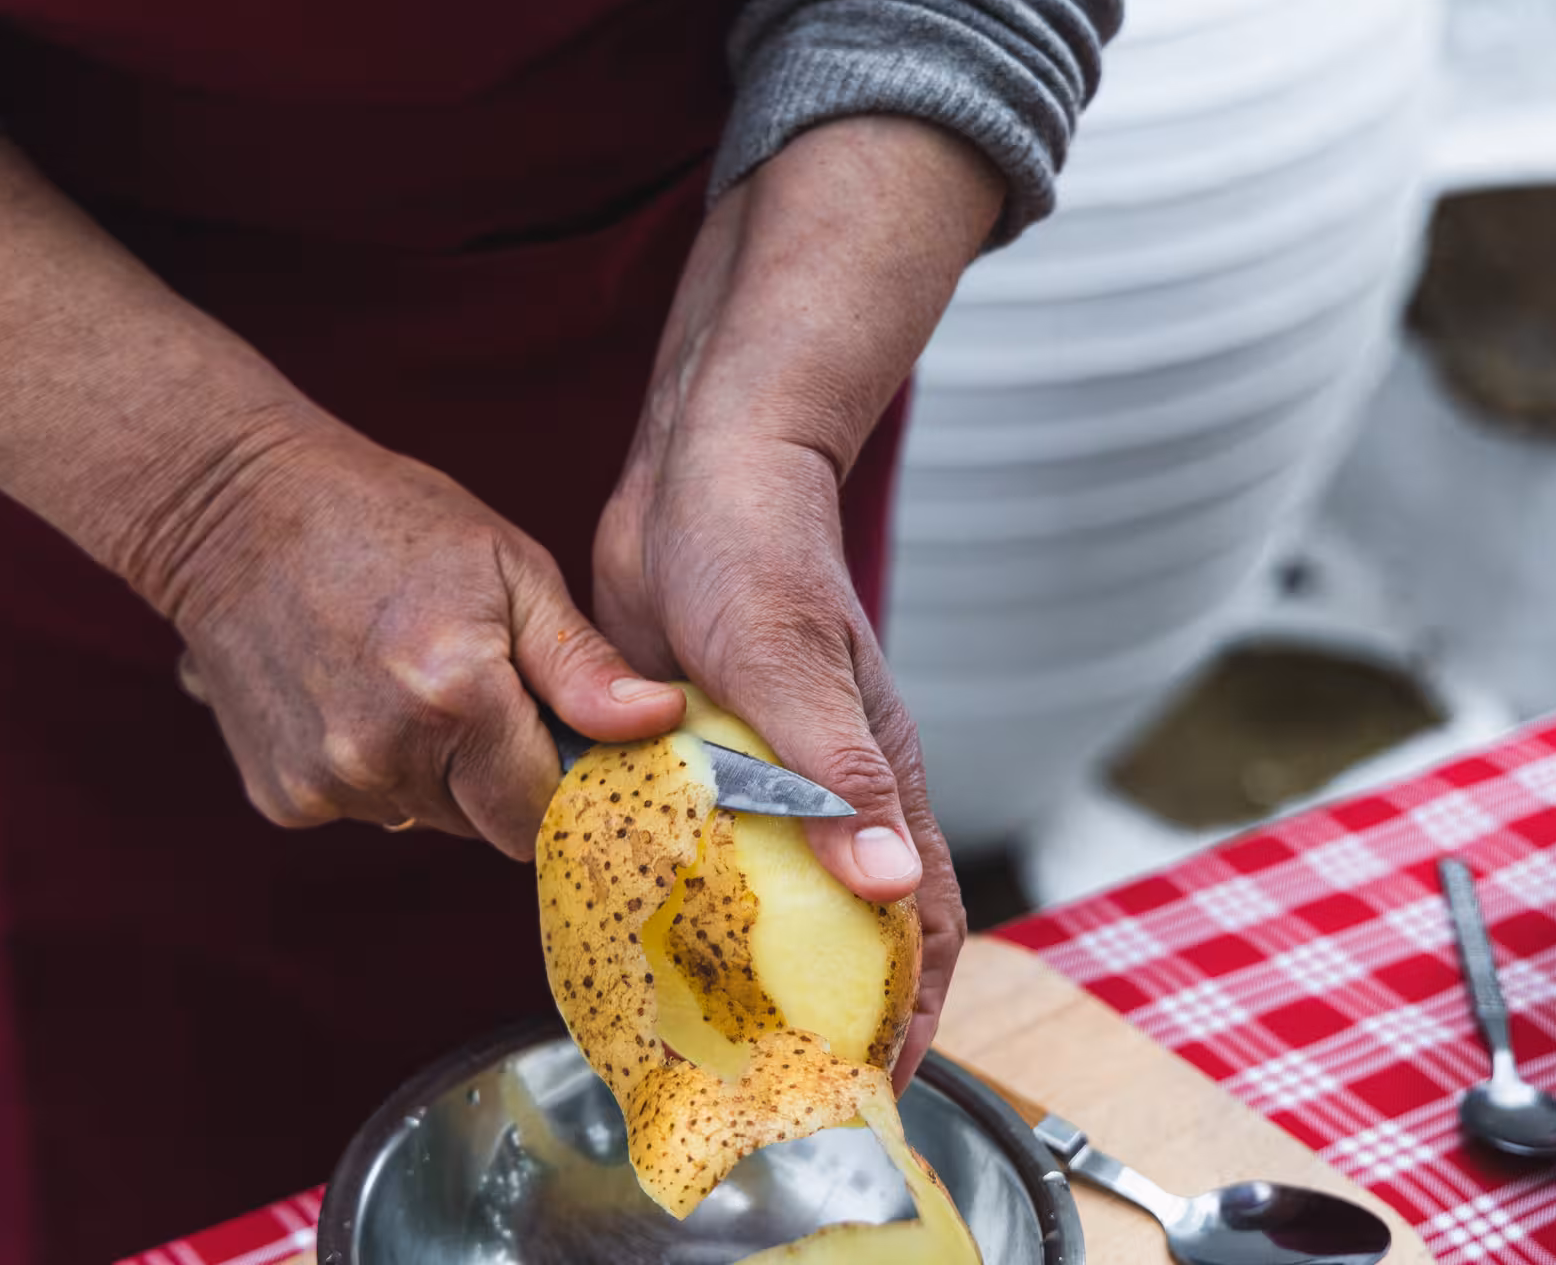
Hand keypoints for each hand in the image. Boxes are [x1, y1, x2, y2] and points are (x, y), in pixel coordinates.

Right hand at [163, 404, 684, 855]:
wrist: (230, 509)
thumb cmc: (385, 519)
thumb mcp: (508, 567)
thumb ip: (583, 664)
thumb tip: (659, 724)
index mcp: (456, 697)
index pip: (547, 812)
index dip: (570, 784)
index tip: (572, 743)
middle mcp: (385, 757)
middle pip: (490, 826)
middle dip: (507, 776)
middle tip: (488, 690)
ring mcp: (325, 785)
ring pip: (430, 820)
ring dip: (442, 775)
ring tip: (413, 679)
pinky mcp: (281, 798)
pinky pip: (369, 808)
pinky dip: (380, 771)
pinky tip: (358, 696)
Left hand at [595, 117, 1005, 1088]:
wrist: (697, 468)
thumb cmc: (753, 548)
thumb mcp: (785, 660)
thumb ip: (836, 770)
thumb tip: (889, 884)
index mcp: (873, 774)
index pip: (918, 918)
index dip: (908, 1008)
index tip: (874, 1086)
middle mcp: (825, 786)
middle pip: (844, 925)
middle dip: (824, 1009)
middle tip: (775, 1087)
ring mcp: (761, 773)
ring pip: (765, 893)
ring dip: (746, 962)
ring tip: (703, 1039)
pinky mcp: (701, 751)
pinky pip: (699, 845)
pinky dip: (681, 898)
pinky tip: (636, 936)